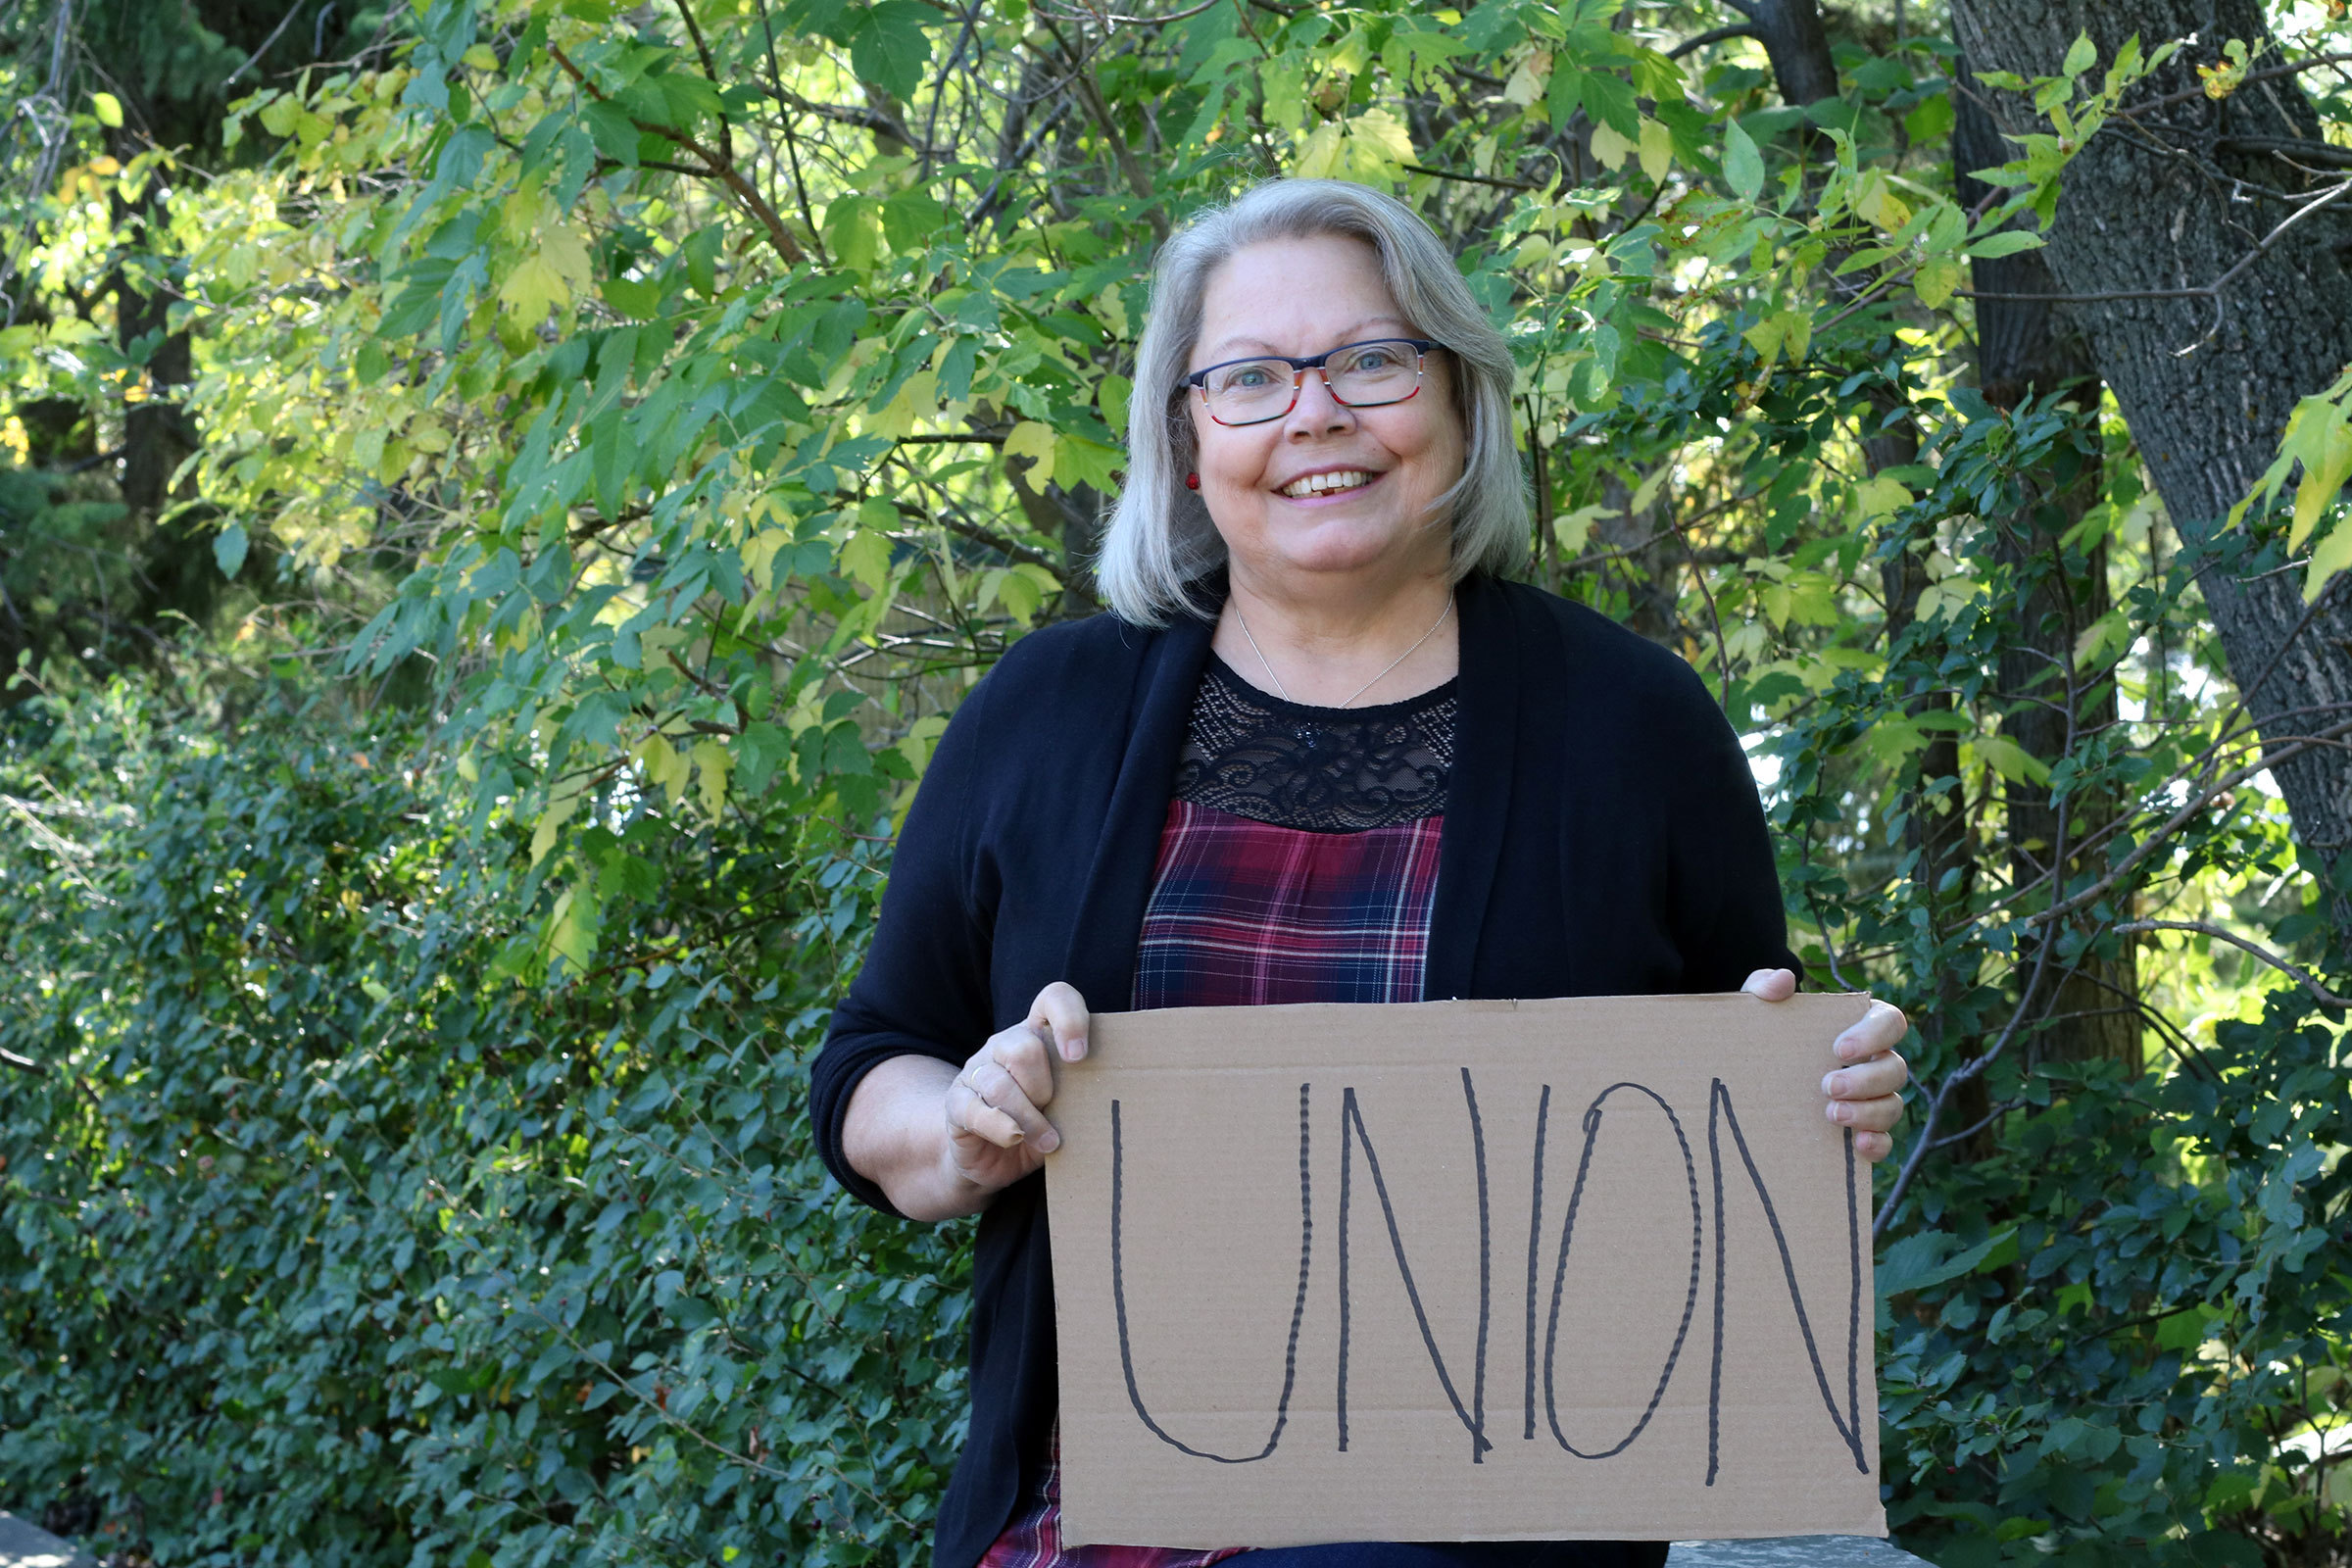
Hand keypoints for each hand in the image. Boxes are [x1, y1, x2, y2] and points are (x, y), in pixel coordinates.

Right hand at [941, 981, 1090, 1196]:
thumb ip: (1082, 1095)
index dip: (1069, 1019)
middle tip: (1054, 1112)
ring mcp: (976, 1071)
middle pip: (1024, 1048)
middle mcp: (1004, 1045)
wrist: (990, 1157)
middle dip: (1043, 1088)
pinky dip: (1001, 1128)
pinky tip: (1014, 1140)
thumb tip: (1111, 1102)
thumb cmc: (1040, 1125)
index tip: (1079, 1057)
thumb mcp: (1066, 1107)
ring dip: (1029, 1119)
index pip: (1054, 998)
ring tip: (1047, 1141)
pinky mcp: (957, 1102)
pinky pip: (976, 1110)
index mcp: (1038, 1035)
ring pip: (1000, 1084)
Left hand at [1742, 967, 1909, 1163]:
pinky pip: (1885, 1141)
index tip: (1838, 1049)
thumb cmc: (1763, 1031)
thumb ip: (1764, 987)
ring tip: (1831, 1114)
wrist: (1745, 1070)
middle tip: (1827, 1086)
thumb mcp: (1756, 1007)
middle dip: (1866, 1080)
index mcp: (1860, 1025)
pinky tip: (1857, 1145)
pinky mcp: (1862, 1130)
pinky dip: (1878, 1145)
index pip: (1890, 1021)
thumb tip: (1783, 980)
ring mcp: (1872, 1098)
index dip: (1874, 1035)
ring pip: (1893, 1105)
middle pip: (1895, 1069)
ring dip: (1869, 1112)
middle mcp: (1874, 1062)